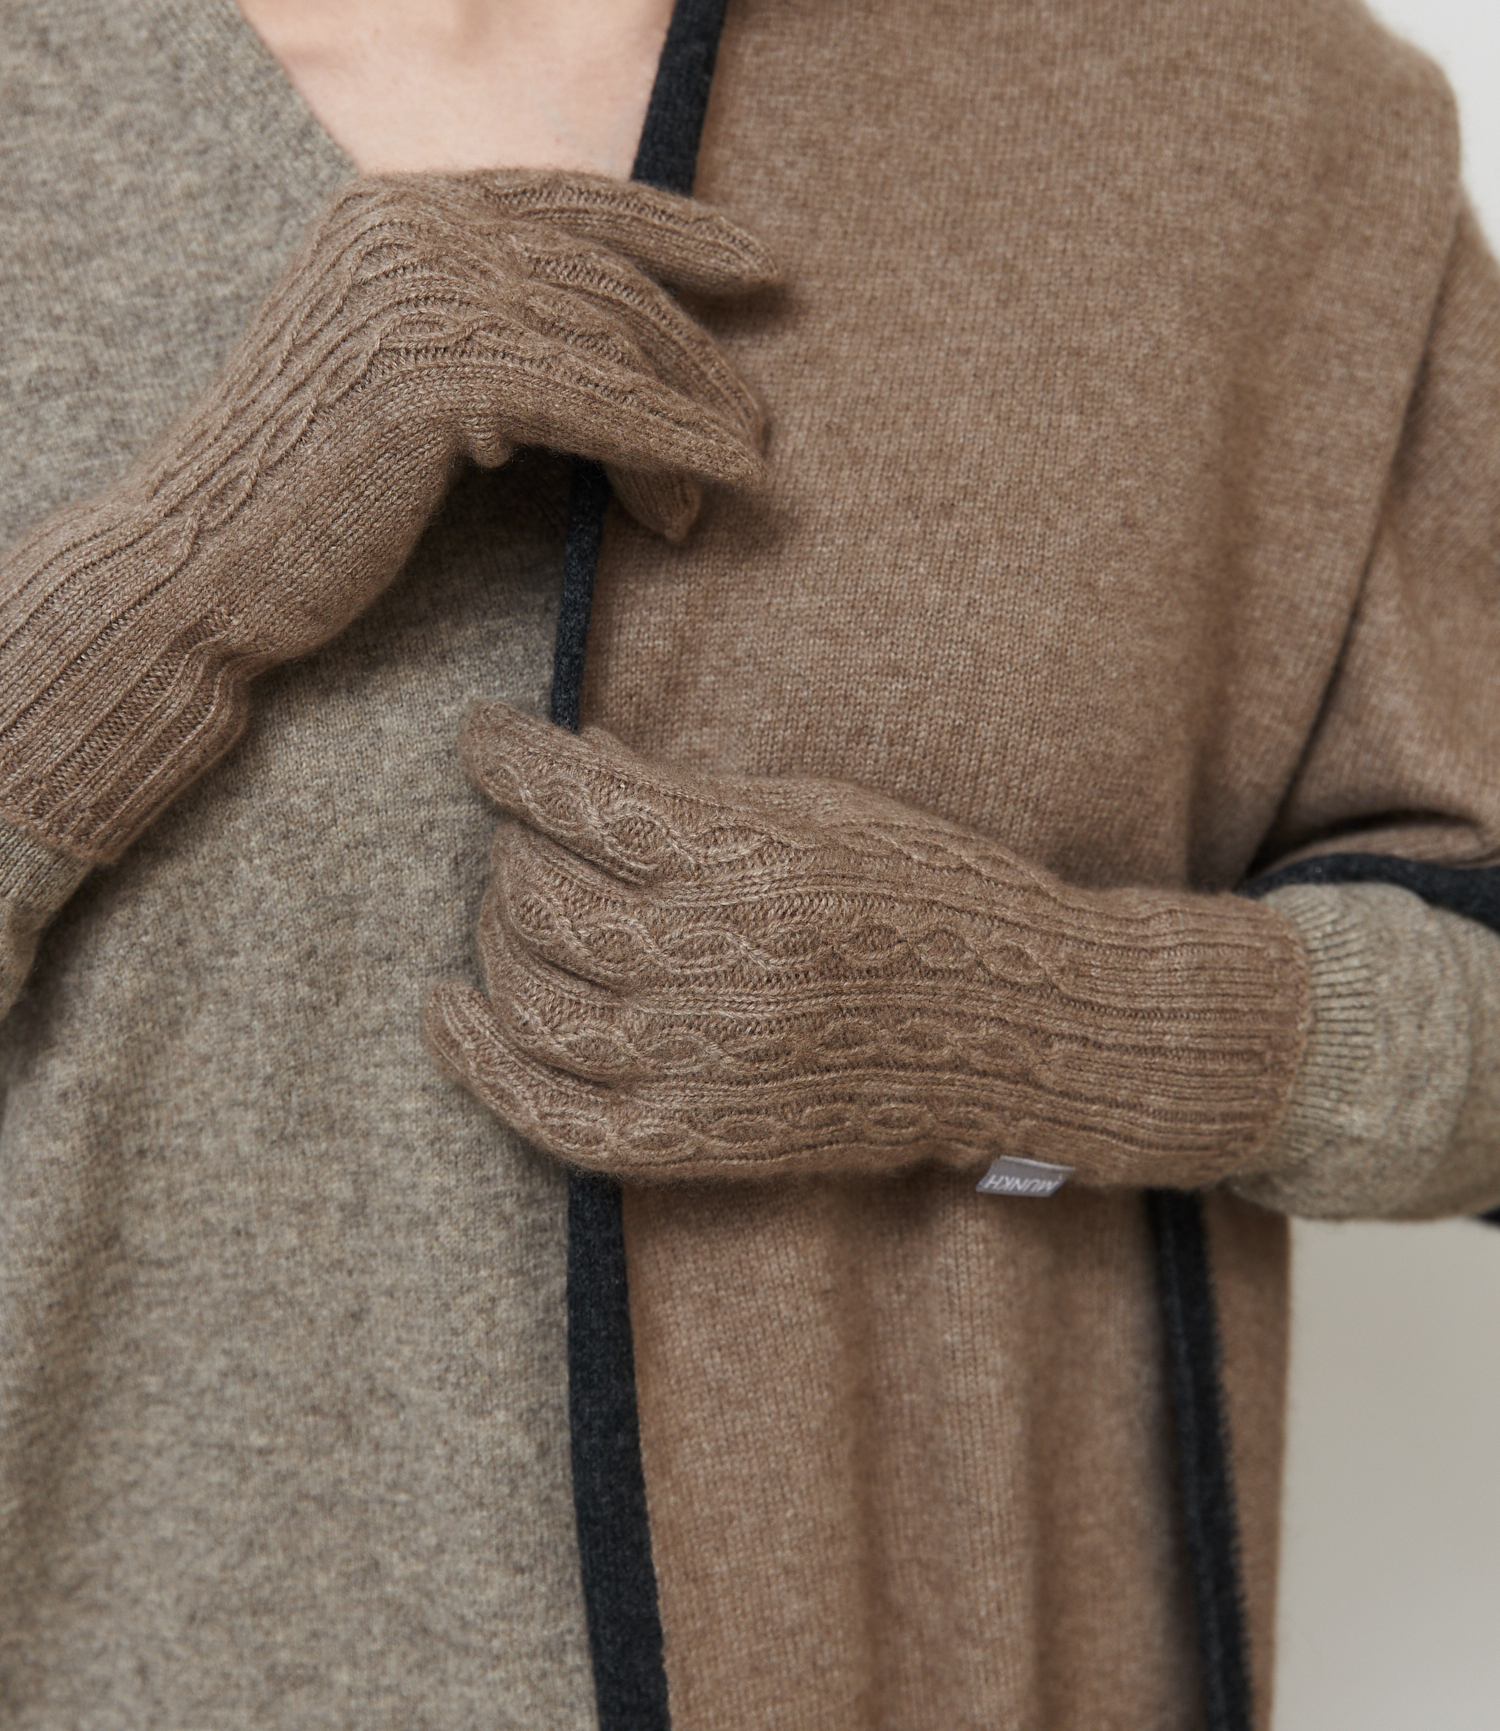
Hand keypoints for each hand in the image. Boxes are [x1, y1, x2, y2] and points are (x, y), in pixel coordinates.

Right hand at [0, 170, 773, 862]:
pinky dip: (670, 445)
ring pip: (608, 338)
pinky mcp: (431, 375)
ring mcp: (415, 292)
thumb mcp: (402, 374)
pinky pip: (594, 401)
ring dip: (692, 412)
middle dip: (696, 353)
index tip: (766, 265)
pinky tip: (721, 480)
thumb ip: (488, 326)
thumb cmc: (308, 490)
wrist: (195, 564)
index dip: (680, 228)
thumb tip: (630, 353)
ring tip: (741, 473)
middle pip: (603, 275)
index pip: (571, 198)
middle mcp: (406, 226)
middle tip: (755, 423)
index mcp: (396, 210)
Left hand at [427, 702, 1308, 1187]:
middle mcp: (721, 958)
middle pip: (544, 895)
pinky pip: (559, 1115)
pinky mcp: (708, 1139)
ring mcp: (708, 1059)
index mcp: (755, 856)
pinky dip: (486, 1065)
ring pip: (536, 997)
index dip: (508, 757)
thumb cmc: (932, 894)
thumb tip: (579, 753)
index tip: (482, 735)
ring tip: (503, 905)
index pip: (581, 795)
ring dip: (495, 938)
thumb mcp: (819, 810)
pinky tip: (451, 1014)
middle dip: (509, 844)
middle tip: (520, 824)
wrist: (1027, 1025)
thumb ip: (689, 790)